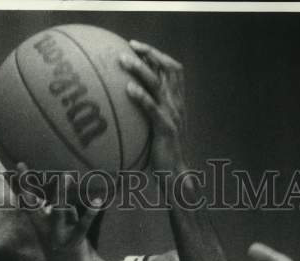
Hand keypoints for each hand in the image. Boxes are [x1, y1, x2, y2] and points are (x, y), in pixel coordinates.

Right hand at [16, 162, 100, 260]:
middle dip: (27, 185)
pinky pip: (81, 229)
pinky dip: (89, 215)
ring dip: (63, 195)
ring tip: (66, 175)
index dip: (22, 187)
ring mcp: (58, 241)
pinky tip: (96, 203)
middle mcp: (47, 235)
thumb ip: (67, 223)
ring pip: (60, 214)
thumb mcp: (67, 241)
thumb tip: (68, 207)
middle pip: (34, 206)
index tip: (17, 169)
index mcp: (44, 232)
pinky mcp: (73, 248)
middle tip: (20, 165)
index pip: (30, 205)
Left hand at [120, 40, 186, 171]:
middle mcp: (176, 103)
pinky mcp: (166, 128)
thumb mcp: (157, 128)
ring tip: (123, 60)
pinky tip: (128, 89)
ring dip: (140, 69)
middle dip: (149, 53)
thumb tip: (126, 104)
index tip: (138, 46)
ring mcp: (172, 114)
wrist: (176, 174)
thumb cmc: (162, 153)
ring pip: (157, 83)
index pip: (173, 69)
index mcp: (177, 101)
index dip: (157, 54)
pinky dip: (141, 96)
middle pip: (167, 68)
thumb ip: (148, 112)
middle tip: (129, 46)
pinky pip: (152, 108)